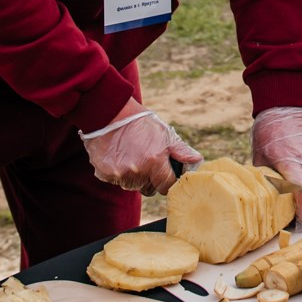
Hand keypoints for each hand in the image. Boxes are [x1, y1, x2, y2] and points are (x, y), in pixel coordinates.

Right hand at [81, 102, 201, 193]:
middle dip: (151, 180)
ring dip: (135, 177)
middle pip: (149, 189)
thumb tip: (197, 161)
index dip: (168, 181)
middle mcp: (137, 171)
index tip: (166, 174)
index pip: (167, 186)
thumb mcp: (165, 133)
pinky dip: (119, 172)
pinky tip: (120, 156)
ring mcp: (119, 174)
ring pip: (133, 186)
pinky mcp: (105, 173)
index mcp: (154, 162)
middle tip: (148, 161)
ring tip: (132, 156)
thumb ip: (181, 151)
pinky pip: (117, 181)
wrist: (110, 112)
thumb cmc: (140, 122)